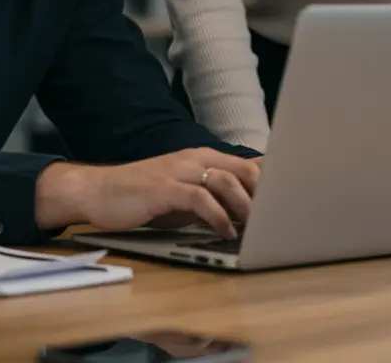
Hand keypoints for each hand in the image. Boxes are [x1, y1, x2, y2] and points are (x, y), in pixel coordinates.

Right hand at [35, 148, 260, 237]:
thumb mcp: (182, 195)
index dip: (273, 180)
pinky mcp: (163, 189)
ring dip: (247, 206)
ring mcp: (178, 171)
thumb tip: (246, 214)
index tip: (292, 200)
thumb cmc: (141, 197)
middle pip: (244, 168)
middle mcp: (192, 158)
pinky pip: (199, 198)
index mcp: (200, 157)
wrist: (97, 191)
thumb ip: (210, 198)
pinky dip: (217, 216)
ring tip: (258, 229)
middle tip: (281, 218)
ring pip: (226, 181)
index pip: (247, 162)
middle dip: (267, 194)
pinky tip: (225, 232)